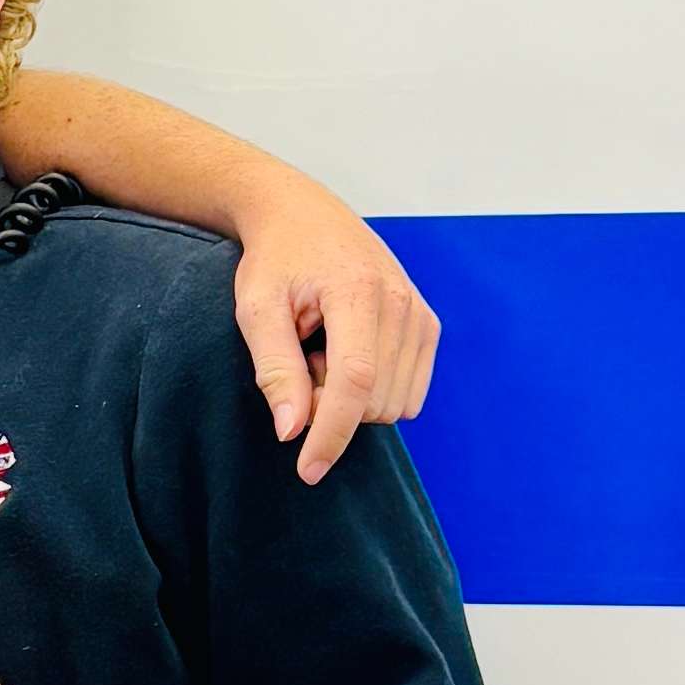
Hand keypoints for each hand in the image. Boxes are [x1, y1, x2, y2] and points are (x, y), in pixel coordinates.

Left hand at [222, 166, 436, 483]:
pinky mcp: (428, 326)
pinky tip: (347, 353)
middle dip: (330, 406)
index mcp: (357, 292)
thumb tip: (292, 431)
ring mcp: (420, 314)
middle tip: (299, 362)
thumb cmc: (275, 259)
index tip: (307, 471)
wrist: (303, 214)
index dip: (331, 434)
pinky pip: (408, 393)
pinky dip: (374, 390)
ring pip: (394, 404)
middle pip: (374, 401)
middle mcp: (401, 302)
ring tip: (323, 350)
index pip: (354, 382)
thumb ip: (274, 369)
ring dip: (352, 398)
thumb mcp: (256, 308)